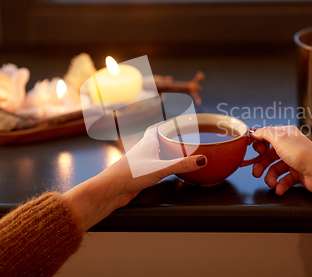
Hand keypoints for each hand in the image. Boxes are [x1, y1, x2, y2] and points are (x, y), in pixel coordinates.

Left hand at [62, 123, 206, 230]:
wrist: (109, 190)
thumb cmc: (129, 175)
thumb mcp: (160, 169)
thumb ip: (181, 165)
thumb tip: (202, 160)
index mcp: (147, 143)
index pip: (157, 128)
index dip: (166, 123)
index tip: (177, 120)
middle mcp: (142, 151)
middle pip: (156, 140)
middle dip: (169, 137)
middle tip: (182, 136)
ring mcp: (139, 163)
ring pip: (155, 154)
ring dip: (165, 152)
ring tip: (179, 153)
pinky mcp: (138, 176)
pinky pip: (153, 167)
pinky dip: (162, 166)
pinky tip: (168, 172)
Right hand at [250, 126, 311, 195]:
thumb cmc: (304, 154)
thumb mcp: (280, 139)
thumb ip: (264, 133)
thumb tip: (254, 131)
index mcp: (285, 135)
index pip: (266, 137)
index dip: (258, 145)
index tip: (254, 152)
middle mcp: (289, 147)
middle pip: (268, 155)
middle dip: (261, 165)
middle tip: (256, 172)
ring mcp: (293, 161)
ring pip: (275, 169)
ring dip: (270, 177)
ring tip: (270, 183)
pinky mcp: (297, 174)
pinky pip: (284, 179)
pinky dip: (280, 185)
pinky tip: (279, 188)